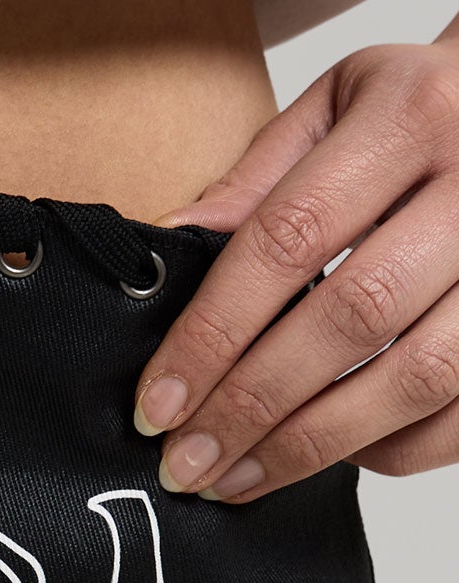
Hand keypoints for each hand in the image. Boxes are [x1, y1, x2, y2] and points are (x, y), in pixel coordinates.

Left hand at [133, 27, 458, 499]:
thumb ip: (260, 179)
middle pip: (353, 317)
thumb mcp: (338, 105)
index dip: (215, 330)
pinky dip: (396, 447)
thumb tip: (172, 245)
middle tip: (190, 461)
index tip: (159, 400)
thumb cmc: (423, 108)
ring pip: (419, 377)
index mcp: (412, 115)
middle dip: (255, 404)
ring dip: (318, 441)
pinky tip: (335, 454)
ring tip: (241, 477)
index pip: (290, 237)